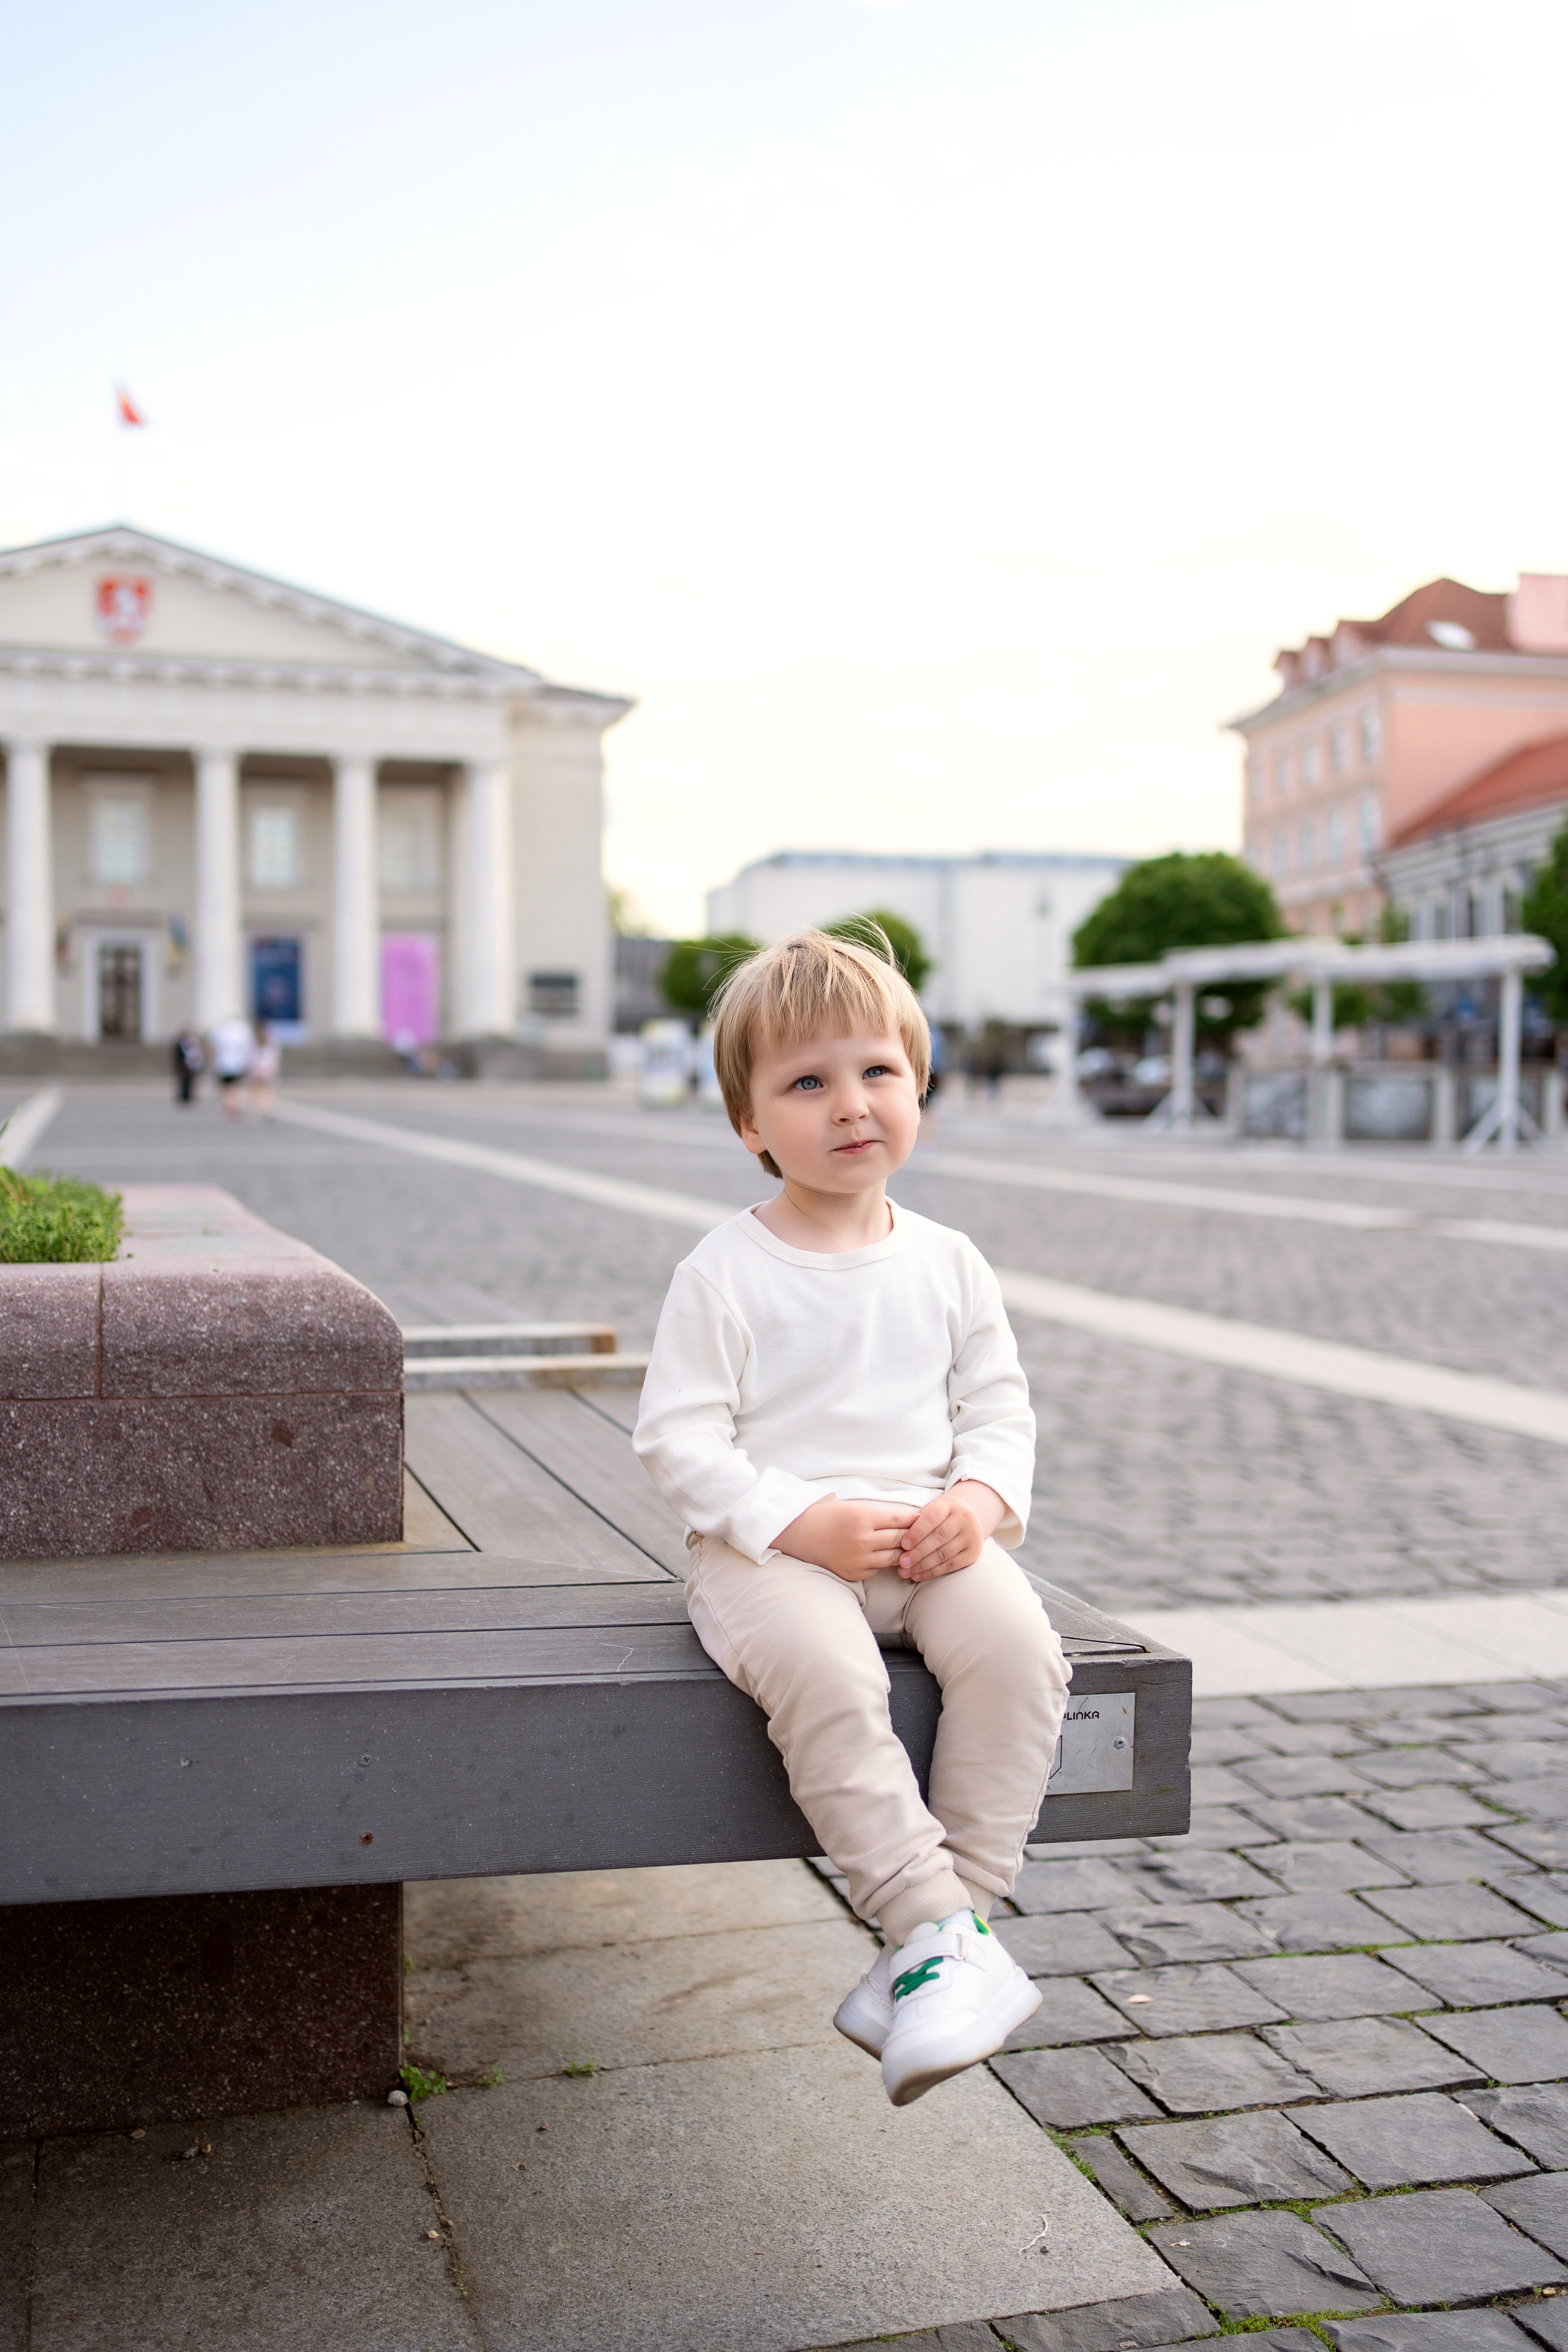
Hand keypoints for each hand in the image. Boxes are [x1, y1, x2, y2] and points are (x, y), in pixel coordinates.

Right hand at [773, 1497, 918, 1580]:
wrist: (800, 1535)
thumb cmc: (828, 1517)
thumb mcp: (854, 1507)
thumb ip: (880, 1515)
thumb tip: (910, 1519)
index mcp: (862, 1518)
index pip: (899, 1519)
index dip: (914, 1519)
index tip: (923, 1519)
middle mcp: (861, 1540)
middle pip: (900, 1539)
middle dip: (913, 1537)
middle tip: (924, 1534)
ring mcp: (857, 1559)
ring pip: (894, 1558)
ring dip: (903, 1552)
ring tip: (910, 1548)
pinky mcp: (853, 1573)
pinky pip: (878, 1569)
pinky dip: (885, 1563)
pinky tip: (887, 1557)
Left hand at [897, 1481, 1006, 1581]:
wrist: (969, 1518)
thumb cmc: (940, 1515)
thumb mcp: (930, 1509)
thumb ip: (916, 1521)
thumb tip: (898, 1539)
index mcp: (949, 1504)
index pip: (932, 1517)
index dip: (917, 1532)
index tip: (903, 1544)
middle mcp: (963, 1519)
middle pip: (939, 1537)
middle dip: (918, 1552)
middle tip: (902, 1562)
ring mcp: (971, 1537)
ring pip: (945, 1554)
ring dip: (923, 1565)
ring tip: (906, 1571)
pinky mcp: (972, 1553)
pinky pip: (951, 1565)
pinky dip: (932, 1572)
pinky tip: (918, 1575)